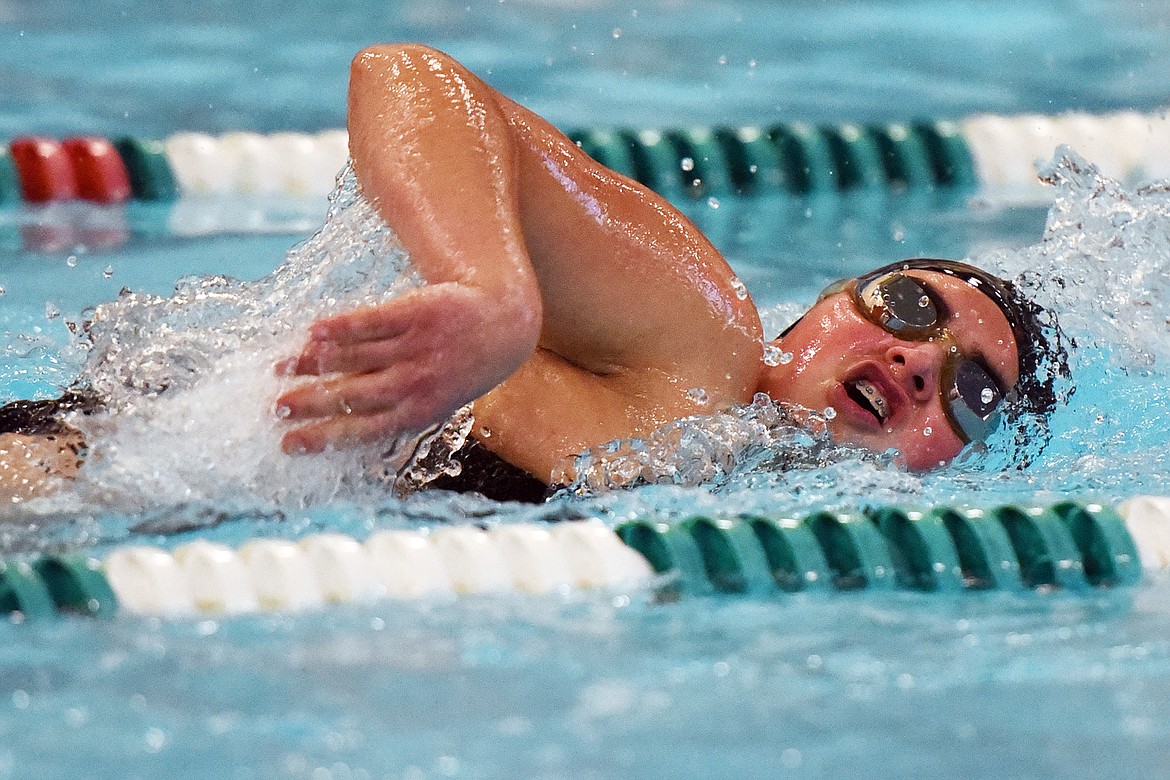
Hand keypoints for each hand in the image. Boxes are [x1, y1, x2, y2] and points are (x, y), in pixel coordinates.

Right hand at [275, 282, 538, 453]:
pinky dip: (339, 328)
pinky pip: (370, 322)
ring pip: (355, 358)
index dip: (322, 438)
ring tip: (283, 367)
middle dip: (310, 403)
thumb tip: (344, 424)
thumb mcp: (437, 399)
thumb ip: (397, 410)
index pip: (361, 431)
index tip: (288, 443)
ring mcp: (416, 348)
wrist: (502, 323)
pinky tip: (312, 332)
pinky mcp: (415, 313)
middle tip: (276, 406)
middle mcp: (415, 383)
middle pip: (352, 396)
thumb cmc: (461, 367)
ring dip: (313, 364)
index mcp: (419, 412)